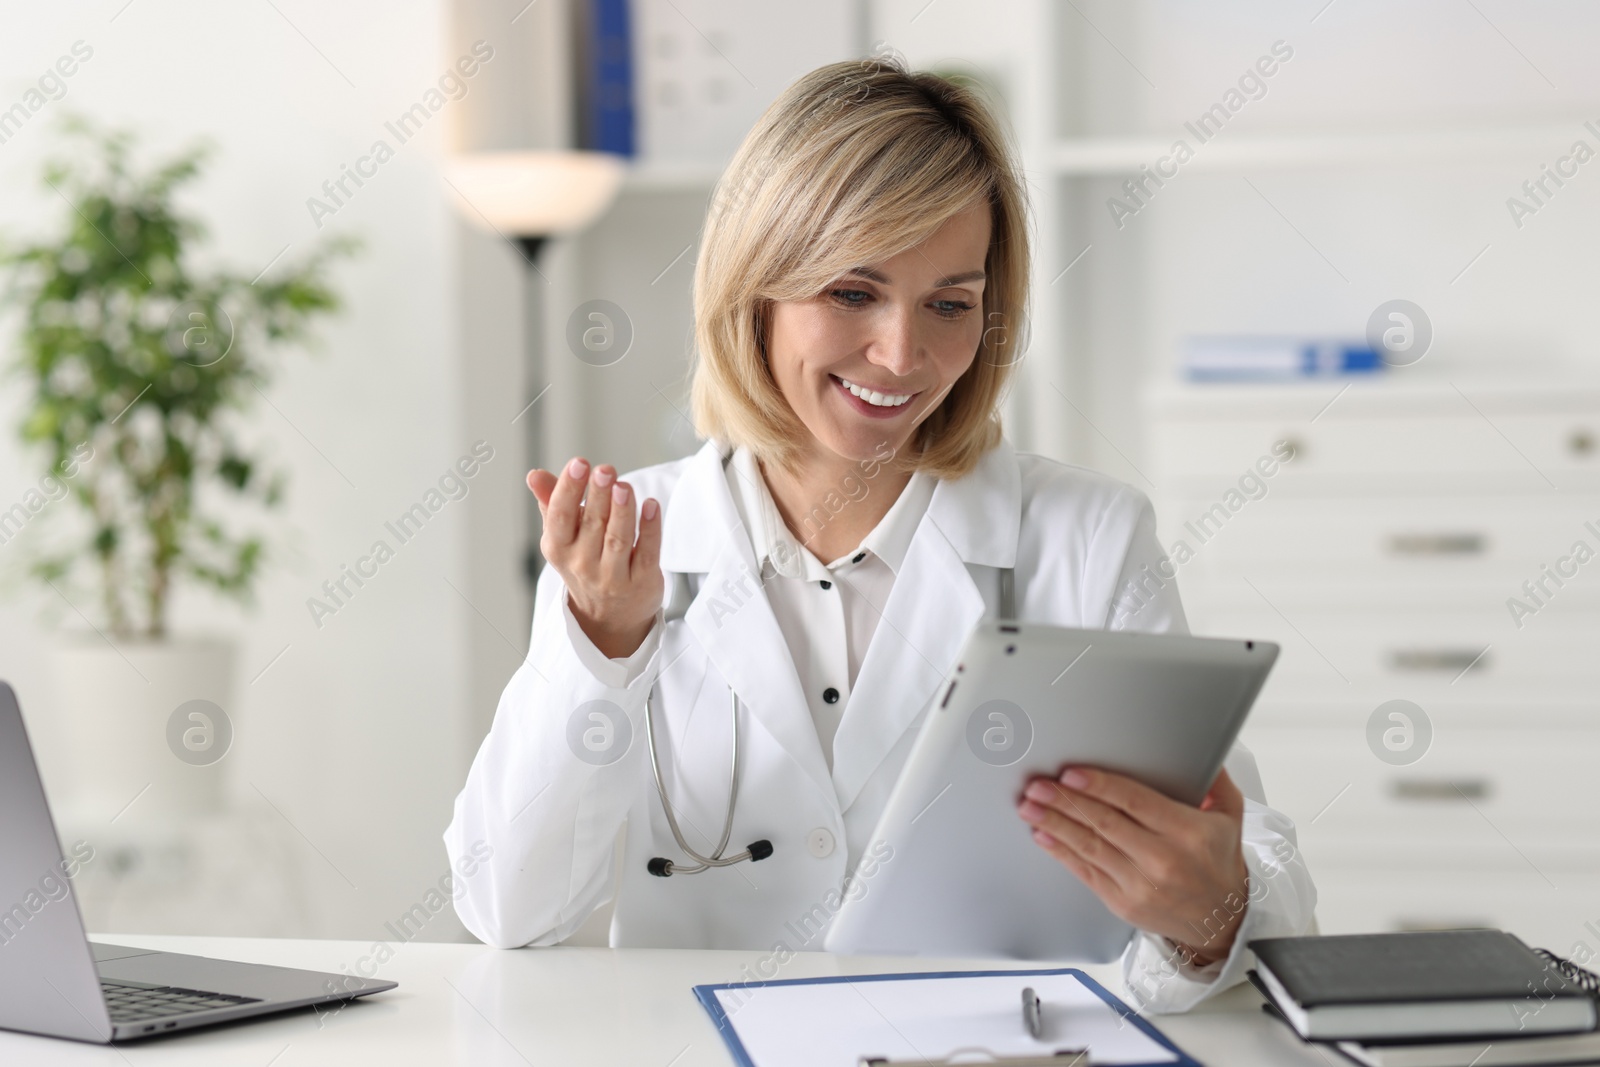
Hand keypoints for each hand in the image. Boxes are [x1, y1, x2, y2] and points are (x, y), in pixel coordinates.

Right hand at [529, 456, 662, 658]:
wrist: (609, 617)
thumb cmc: (585, 563)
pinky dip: (650, 529)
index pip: (561, 516)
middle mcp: (583, 565)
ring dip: (622, 511)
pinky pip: (647, 552)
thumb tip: (534, 474)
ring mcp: (613, 577)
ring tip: (624, 486)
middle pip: (592, 525)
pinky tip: (651, 506)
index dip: (569, 489)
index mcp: (559, 549)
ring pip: (618, 539)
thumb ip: (552, 502)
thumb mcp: (564, 537)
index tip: (579, 463)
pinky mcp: (642, 582)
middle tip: (605, 470)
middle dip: (599, 495)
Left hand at [1017, 767, 1249, 967]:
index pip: (1136, 802)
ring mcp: (1140, 885)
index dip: (1100, 786)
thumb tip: (1204, 748)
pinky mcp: (1123, 903)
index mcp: (1187, 833)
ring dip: (1055, 823)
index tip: (1072, 774)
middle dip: (1065, 801)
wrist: (1221, 920)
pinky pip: (1085, 872)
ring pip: (1090, 847)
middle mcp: (1162, 860)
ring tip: (1030, 806)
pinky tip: (1043, 835)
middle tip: (1039, 785)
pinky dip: (1061, 852)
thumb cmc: (1219, 863)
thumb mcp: (1229, 817)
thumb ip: (1215, 781)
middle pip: (1105, 823)